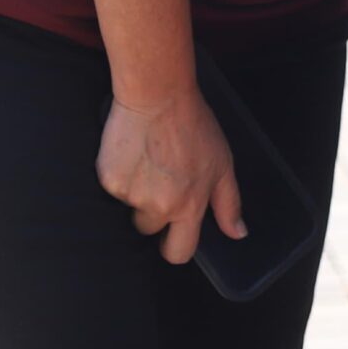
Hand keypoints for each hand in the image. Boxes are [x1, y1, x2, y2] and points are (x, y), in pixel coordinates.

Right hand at [95, 89, 242, 264]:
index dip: (176, 247)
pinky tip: (133, 153)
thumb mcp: (223, 163)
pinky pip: (114, 190)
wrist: (158, 97)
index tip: (173, 235)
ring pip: (130, 209)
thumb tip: (238, 233)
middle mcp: (159, 206)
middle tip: (163, 180)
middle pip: (150, 230)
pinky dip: (122, 175)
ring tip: (150, 161)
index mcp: (189, 205)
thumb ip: (229, 203)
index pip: (180, 252)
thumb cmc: (194, 127)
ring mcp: (132, 195)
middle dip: (155, 215)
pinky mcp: (109, 181)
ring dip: (138, 193)